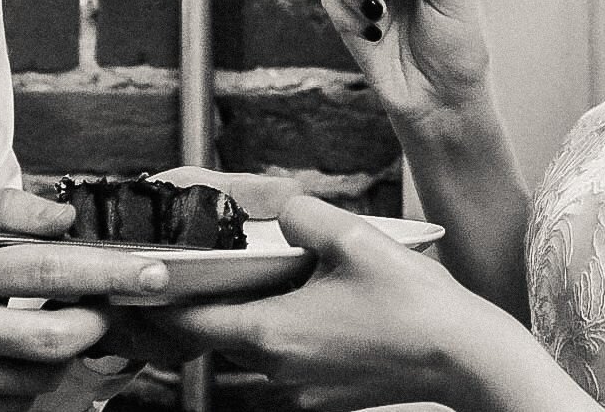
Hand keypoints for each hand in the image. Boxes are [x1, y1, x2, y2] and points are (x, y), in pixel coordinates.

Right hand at [0, 188, 169, 411]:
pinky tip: (7, 355)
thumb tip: (64, 216)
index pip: (48, 270)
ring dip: (57, 351)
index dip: (108, 272)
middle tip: (97, 304)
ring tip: (37, 324)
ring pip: (38, 377)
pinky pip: (11, 406)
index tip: (152, 272)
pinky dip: (24, 382)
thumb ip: (4, 208)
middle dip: (94, 321)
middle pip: (55, 339)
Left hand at [139, 197, 521, 411]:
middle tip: (173, 280)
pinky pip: (282, 364)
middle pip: (212, 339)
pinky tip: (298, 308)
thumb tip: (279, 211)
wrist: (467, 359)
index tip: (138, 281)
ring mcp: (300, 389)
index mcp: (272, 332)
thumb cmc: (415, 305)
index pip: (188, 322)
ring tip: (237, 288)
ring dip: (237, 323)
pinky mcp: (324, 396)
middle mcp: (277, 369)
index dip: (157, 301)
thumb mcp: (354, 237)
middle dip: (192, 310)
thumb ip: (301, 215)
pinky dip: (275, 338)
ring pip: (248, 352)